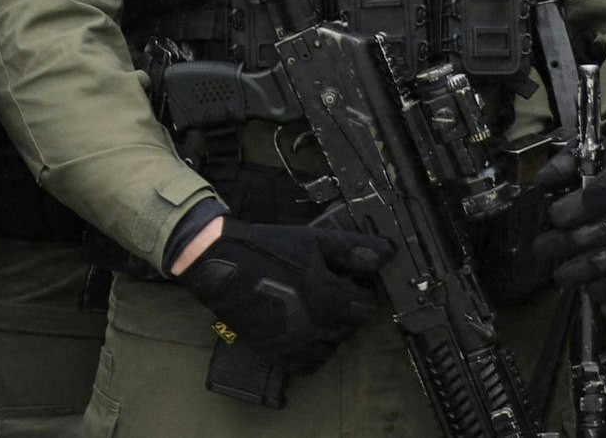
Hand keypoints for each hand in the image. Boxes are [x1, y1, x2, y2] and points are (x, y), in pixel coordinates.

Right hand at [176, 216, 393, 378]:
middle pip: (349, 328)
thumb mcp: (312, 240)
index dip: (357, 291)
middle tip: (326, 293)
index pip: (365, 307)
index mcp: (327, 298)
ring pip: (330, 347)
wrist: (217, 262)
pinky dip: (310, 351)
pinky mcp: (275, 352)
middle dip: (343, 311)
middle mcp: (314, 326)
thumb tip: (388, 254)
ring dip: (328, 331)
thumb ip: (352, 250)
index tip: (345, 281)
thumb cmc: (265, 248)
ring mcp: (294, 342)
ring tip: (311, 310)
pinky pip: (308, 364)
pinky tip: (301, 331)